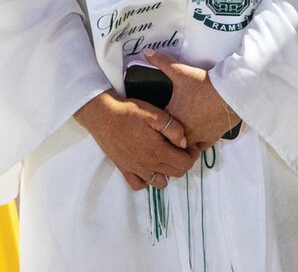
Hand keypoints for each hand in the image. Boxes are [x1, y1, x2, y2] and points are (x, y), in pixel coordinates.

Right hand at [74, 89, 196, 190]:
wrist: (103, 116)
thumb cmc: (131, 113)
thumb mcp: (156, 115)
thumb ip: (174, 129)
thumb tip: (185, 143)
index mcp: (158, 151)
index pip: (185, 164)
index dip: (193, 155)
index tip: (192, 145)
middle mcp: (147, 165)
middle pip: (175, 174)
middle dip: (184, 162)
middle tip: (181, 149)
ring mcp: (135, 169)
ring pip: (159, 183)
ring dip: (167, 172)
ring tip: (166, 157)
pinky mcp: (124, 170)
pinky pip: (139, 185)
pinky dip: (147, 180)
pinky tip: (149, 167)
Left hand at [143, 50, 239, 152]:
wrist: (231, 91)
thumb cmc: (204, 83)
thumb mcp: (181, 72)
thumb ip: (162, 62)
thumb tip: (145, 51)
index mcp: (169, 118)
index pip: (156, 126)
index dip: (154, 123)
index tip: (153, 121)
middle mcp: (180, 133)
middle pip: (167, 140)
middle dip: (166, 136)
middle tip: (164, 130)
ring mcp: (195, 138)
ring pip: (182, 147)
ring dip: (180, 142)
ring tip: (179, 135)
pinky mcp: (210, 139)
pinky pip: (199, 147)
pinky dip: (196, 144)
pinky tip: (196, 137)